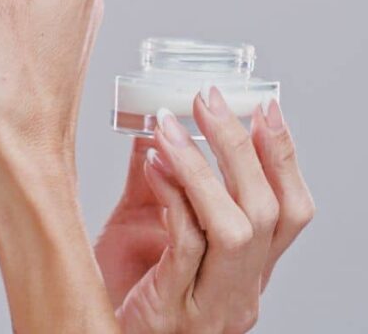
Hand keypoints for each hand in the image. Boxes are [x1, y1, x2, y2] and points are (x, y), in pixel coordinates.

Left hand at [96, 87, 314, 332]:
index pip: (288, 211)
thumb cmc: (120, 290)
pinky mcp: (173, 308)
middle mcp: (240, 290)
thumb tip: (156, 125)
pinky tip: (152, 165)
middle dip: (241, 148)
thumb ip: (156, 184)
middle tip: (209, 99)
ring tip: (169, 125)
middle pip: (266, 213)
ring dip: (202, 168)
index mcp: (245, 271)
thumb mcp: (143, 230)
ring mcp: (210, 303)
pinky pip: (185, 246)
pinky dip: (173, 198)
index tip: (267, 108)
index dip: (284, 158)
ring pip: (235, 230)